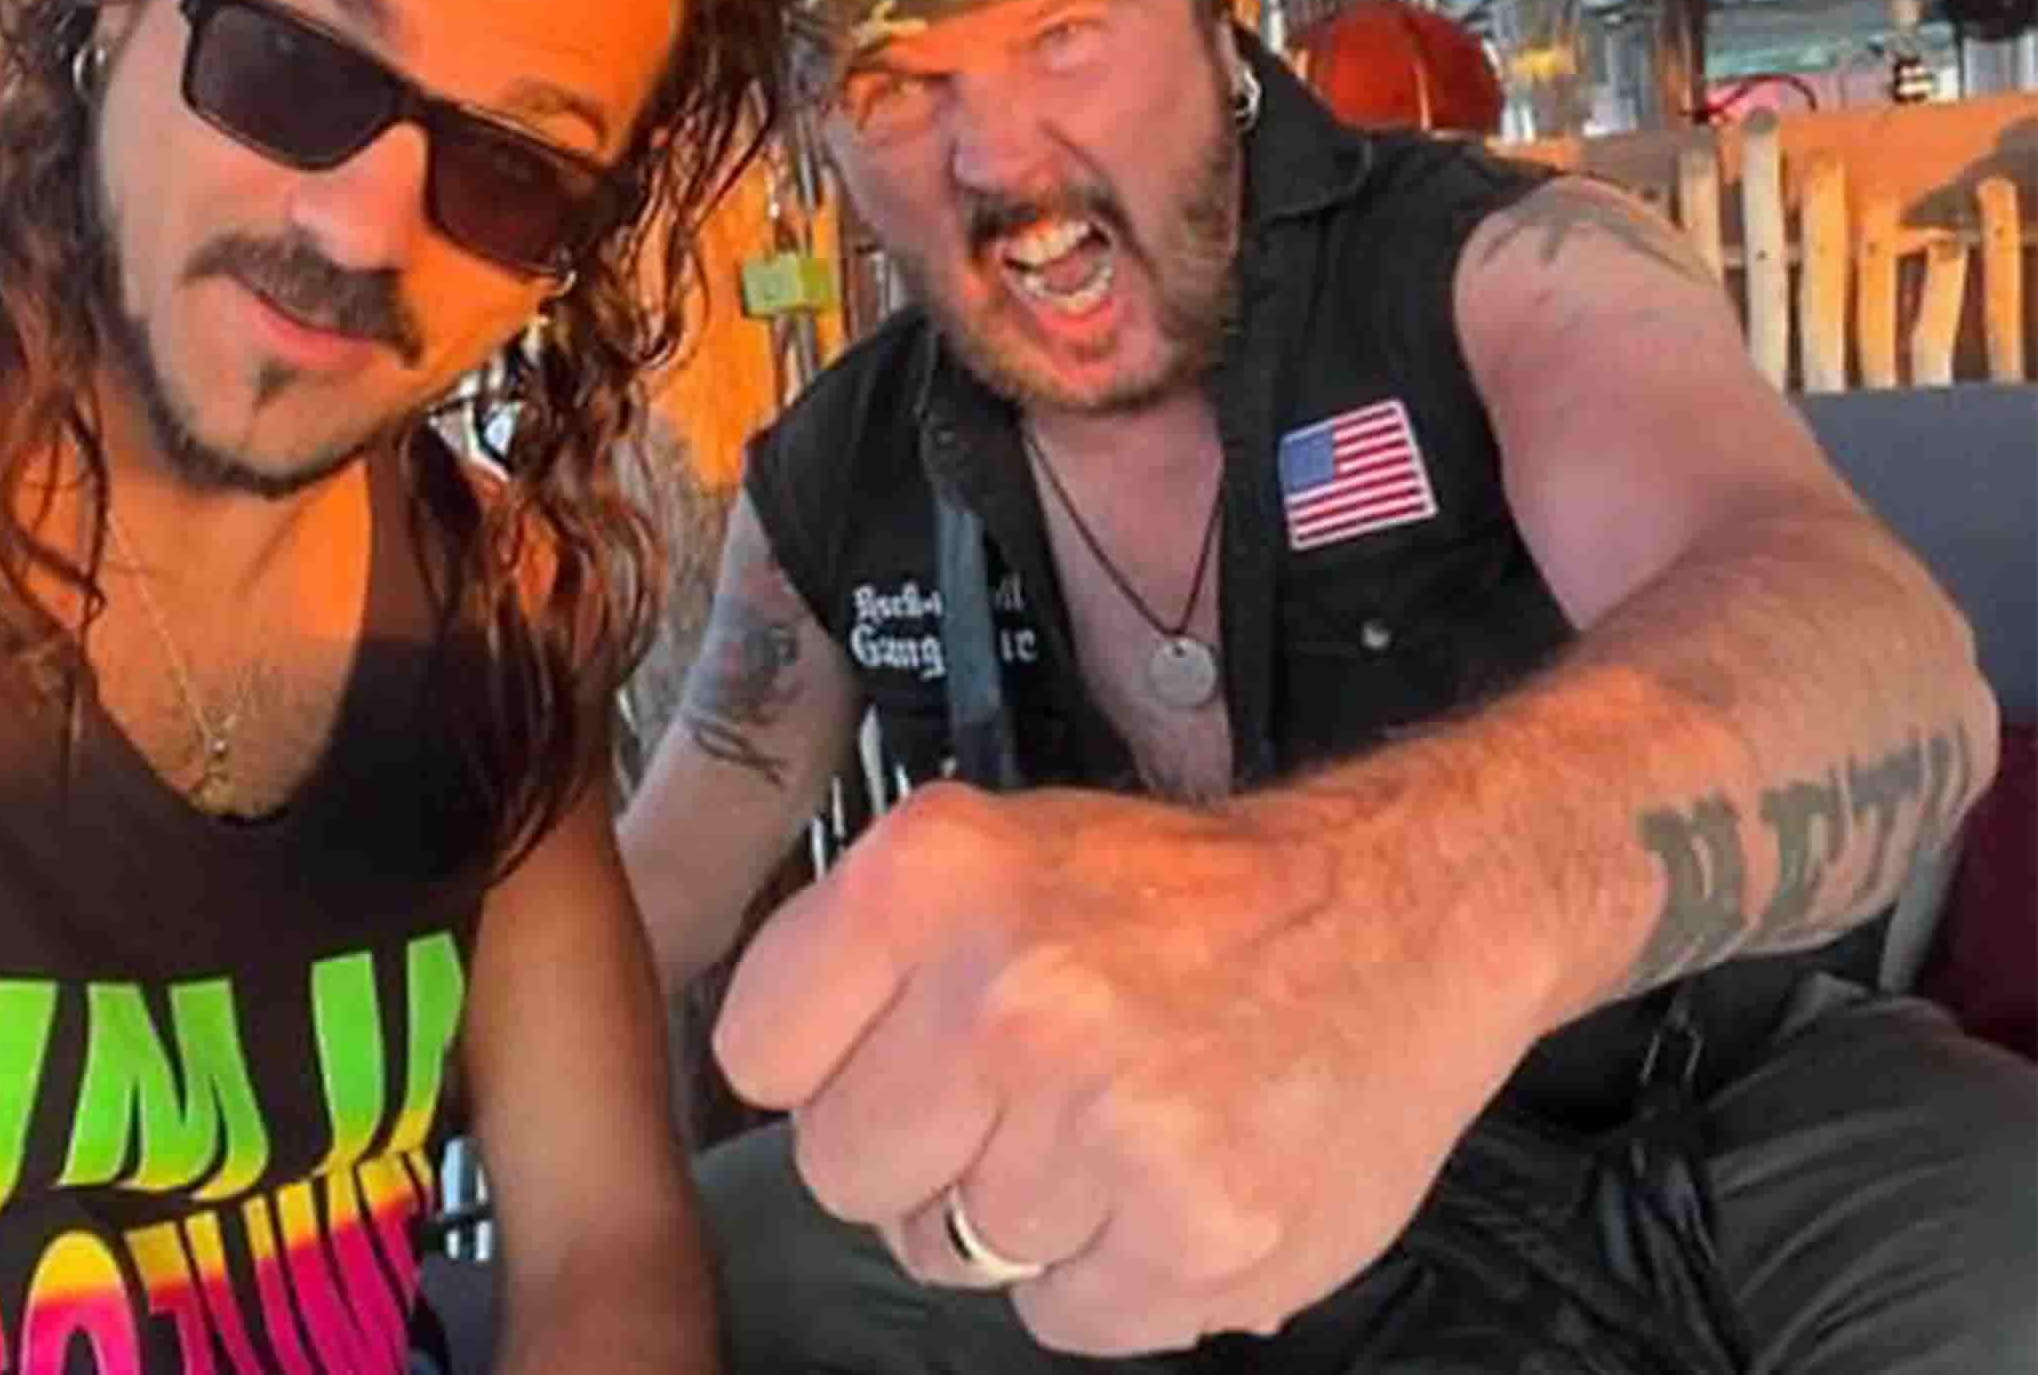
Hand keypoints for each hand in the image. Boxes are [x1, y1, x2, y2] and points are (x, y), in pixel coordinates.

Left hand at [709, 781, 1550, 1355]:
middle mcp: (1011, 998)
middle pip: (845, 1172)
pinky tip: (1166, 1179)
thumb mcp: (1003, 848)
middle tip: (1013, 1095)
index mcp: (935, 879)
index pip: (758, 1052)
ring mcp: (1105, 1127)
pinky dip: (1112, 1273)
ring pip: (955, 1254)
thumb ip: (870, 952)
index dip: (818, 1068)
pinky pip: (1065, 1318)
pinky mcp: (1196, 1238)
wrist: (1407, 916)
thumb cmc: (1190, 897)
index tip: (878, 1055)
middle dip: (917, 1153)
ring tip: (1115, 1118)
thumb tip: (769, 1070)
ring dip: (1026, 1211)